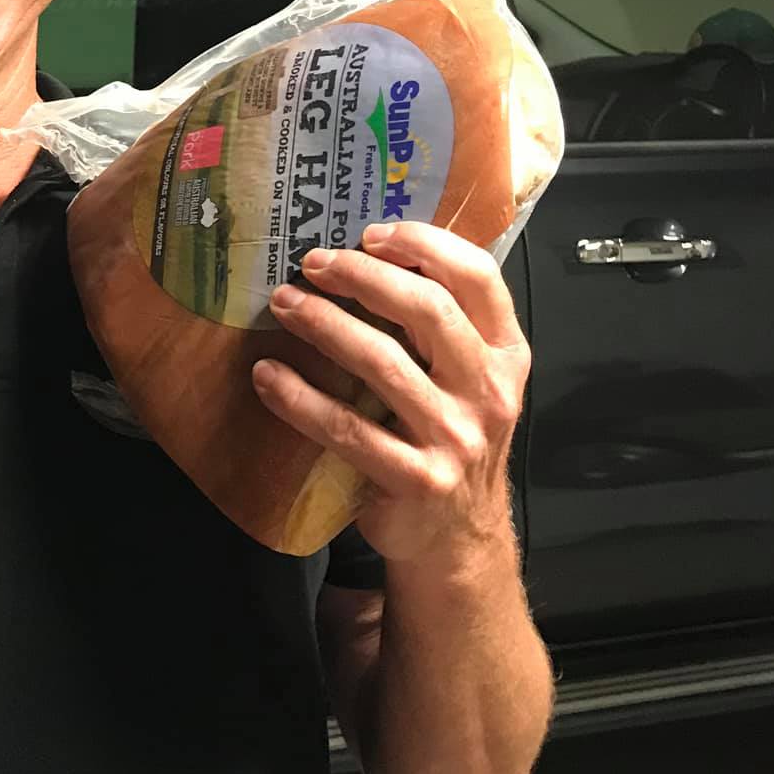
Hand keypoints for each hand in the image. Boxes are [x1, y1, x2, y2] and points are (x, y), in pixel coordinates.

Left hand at [252, 221, 529, 566]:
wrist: (457, 539)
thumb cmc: (450, 441)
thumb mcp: (469, 381)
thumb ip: (441, 326)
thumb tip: (370, 254)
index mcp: (506, 354)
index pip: (479, 278)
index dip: (424, 245)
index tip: (371, 234)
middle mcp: (489, 392)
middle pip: (429, 310)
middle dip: (363, 277)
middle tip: (312, 264)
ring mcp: (455, 438)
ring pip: (383, 363)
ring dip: (324, 325)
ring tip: (283, 305)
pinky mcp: (416, 479)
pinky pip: (346, 428)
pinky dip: (299, 397)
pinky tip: (267, 375)